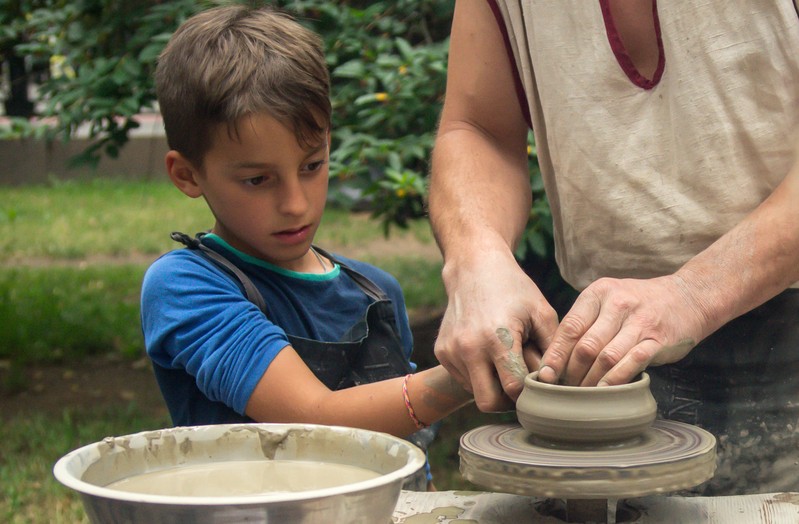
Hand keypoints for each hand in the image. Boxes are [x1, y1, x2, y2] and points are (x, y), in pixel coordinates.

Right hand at [434, 250, 558, 410]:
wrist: (474, 267)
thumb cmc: (514, 290)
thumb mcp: (542, 313)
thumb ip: (553, 350)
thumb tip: (558, 385)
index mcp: (497, 338)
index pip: (514, 389)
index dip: (528, 392)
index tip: (537, 383)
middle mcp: (469, 348)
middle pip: (488, 403)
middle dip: (507, 401)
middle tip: (521, 386)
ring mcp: (451, 351)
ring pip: (475, 392)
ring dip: (492, 386)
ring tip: (504, 361)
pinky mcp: (441, 352)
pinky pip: (463, 379)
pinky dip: (478, 375)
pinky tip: (487, 354)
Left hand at [538, 274, 708, 385]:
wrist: (688, 297)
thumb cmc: (638, 303)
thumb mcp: (608, 299)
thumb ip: (585, 321)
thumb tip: (555, 356)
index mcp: (599, 293)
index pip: (570, 327)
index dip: (555, 354)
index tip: (545, 375)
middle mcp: (618, 304)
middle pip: (585, 345)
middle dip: (570, 372)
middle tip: (562, 389)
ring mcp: (640, 322)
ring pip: (606, 357)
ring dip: (590, 380)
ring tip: (580, 394)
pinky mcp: (658, 340)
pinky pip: (632, 363)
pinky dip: (615, 380)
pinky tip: (604, 392)